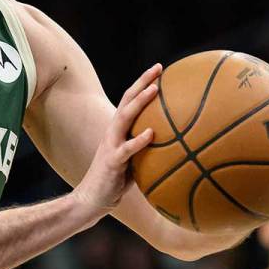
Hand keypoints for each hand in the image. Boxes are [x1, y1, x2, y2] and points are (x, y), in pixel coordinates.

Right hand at [72, 63, 162, 213]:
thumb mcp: (134, 160)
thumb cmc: (116, 181)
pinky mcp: (112, 162)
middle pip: (127, 100)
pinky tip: (152, 133)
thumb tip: (176, 145)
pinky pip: (126, 149)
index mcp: (118, 130)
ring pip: (125, 117)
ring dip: (140, 102)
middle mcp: (113, 132)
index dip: (143, 83)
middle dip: (142, 82)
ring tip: (155, 90)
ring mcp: (111, 145)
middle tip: (159, 68)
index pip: (130, 100)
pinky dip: (139, 140)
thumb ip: (147, 149)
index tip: (160, 69)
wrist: (92, 200)